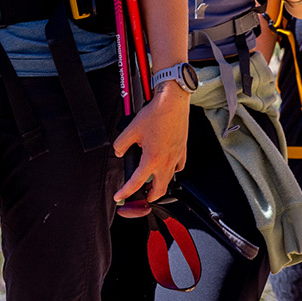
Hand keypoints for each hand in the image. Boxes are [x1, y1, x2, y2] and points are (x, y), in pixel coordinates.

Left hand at [112, 82, 190, 213]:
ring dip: (160, 184)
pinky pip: (178, 167)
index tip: (120, 196)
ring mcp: (176, 157)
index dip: (125, 192)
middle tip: (143, 196)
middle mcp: (166, 162)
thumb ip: (121, 144)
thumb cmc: (155, 115)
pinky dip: (172, 171)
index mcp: (152, 159)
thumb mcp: (131, 129)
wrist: (173, 103)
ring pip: (169, 179)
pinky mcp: (182, 150)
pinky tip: (166, 166)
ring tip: (152, 182)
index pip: (136, 182)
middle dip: (150, 196)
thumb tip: (119, 152)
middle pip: (159, 189)